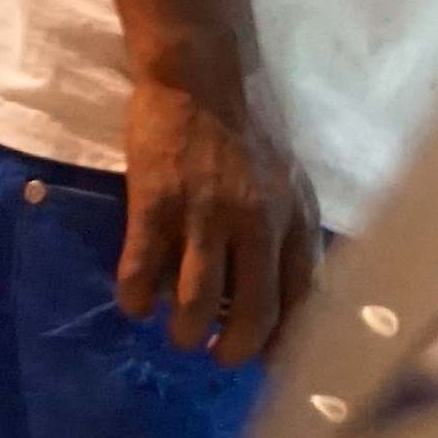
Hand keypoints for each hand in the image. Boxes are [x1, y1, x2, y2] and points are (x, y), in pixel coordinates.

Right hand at [117, 50, 324, 362]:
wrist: (205, 73)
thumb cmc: (249, 129)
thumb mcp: (290, 181)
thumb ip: (288, 232)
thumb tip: (285, 295)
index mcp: (295, 218)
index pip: (302, 300)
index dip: (284, 343)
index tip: (267, 363)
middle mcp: (258, 223)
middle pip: (253, 315)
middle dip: (231, 352)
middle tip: (214, 355)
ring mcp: (206, 214)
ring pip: (197, 304)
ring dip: (184, 332)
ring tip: (176, 333)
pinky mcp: (156, 203)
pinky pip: (143, 272)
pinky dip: (136, 299)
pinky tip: (135, 303)